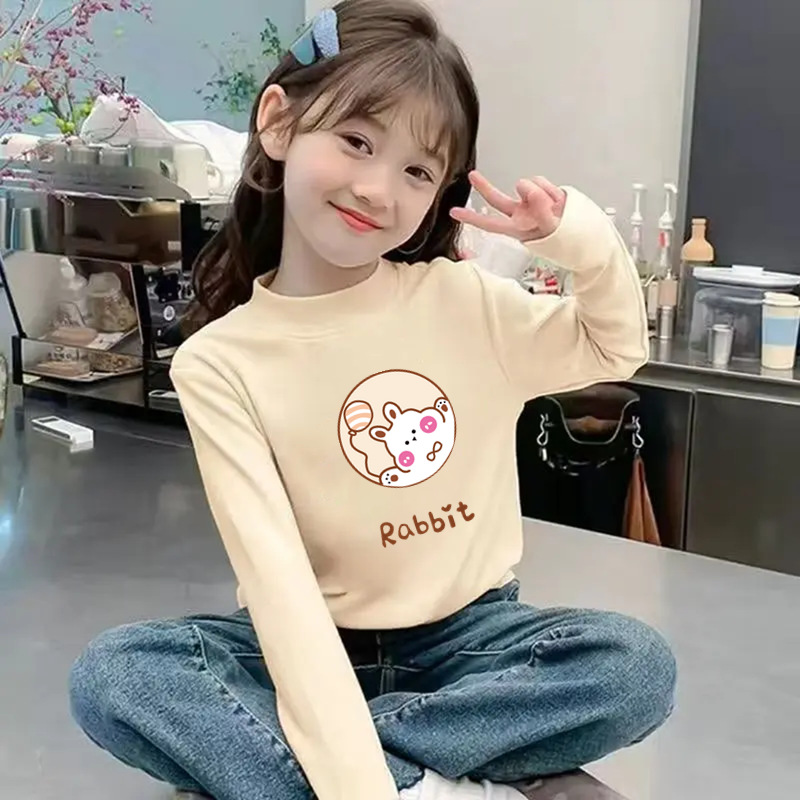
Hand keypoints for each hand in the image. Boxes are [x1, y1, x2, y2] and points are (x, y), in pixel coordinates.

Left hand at [450, 171, 566, 241]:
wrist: (585, 233)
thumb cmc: (566, 239)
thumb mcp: (551, 228)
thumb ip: (539, 207)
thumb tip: (526, 187)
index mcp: (517, 229)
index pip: (490, 223)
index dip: (471, 218)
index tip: (453, 212)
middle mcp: (520, 215)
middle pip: (497, 199)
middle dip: (484, 187)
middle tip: (472, 175)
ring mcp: (530, 203)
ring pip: (527, 185)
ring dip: (543, 192)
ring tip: (557, 208)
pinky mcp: (542, 193)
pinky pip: (541, 181)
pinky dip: (552, 190)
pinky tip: (559, 202)